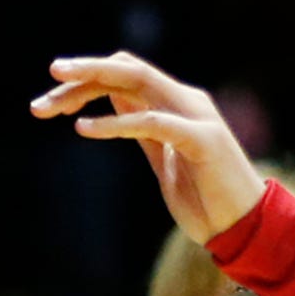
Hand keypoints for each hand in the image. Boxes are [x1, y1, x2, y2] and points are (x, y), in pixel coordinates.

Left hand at [30, 52, 264, 245]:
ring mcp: (195, 117)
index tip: (50, 99)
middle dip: (85, 71)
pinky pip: (153, 122)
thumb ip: (142, 130)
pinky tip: (83, 129)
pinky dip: (116, 122)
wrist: (245, 227)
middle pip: (127, 68)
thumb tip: (113, 106)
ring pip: (139, 80)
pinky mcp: (203, 141)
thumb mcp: (164, 157)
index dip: (87, 81)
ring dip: (94, 82)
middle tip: (49, 75)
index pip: (125, 76)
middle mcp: (185, 101)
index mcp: (174, 104)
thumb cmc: (205, 197)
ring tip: (57, 97)